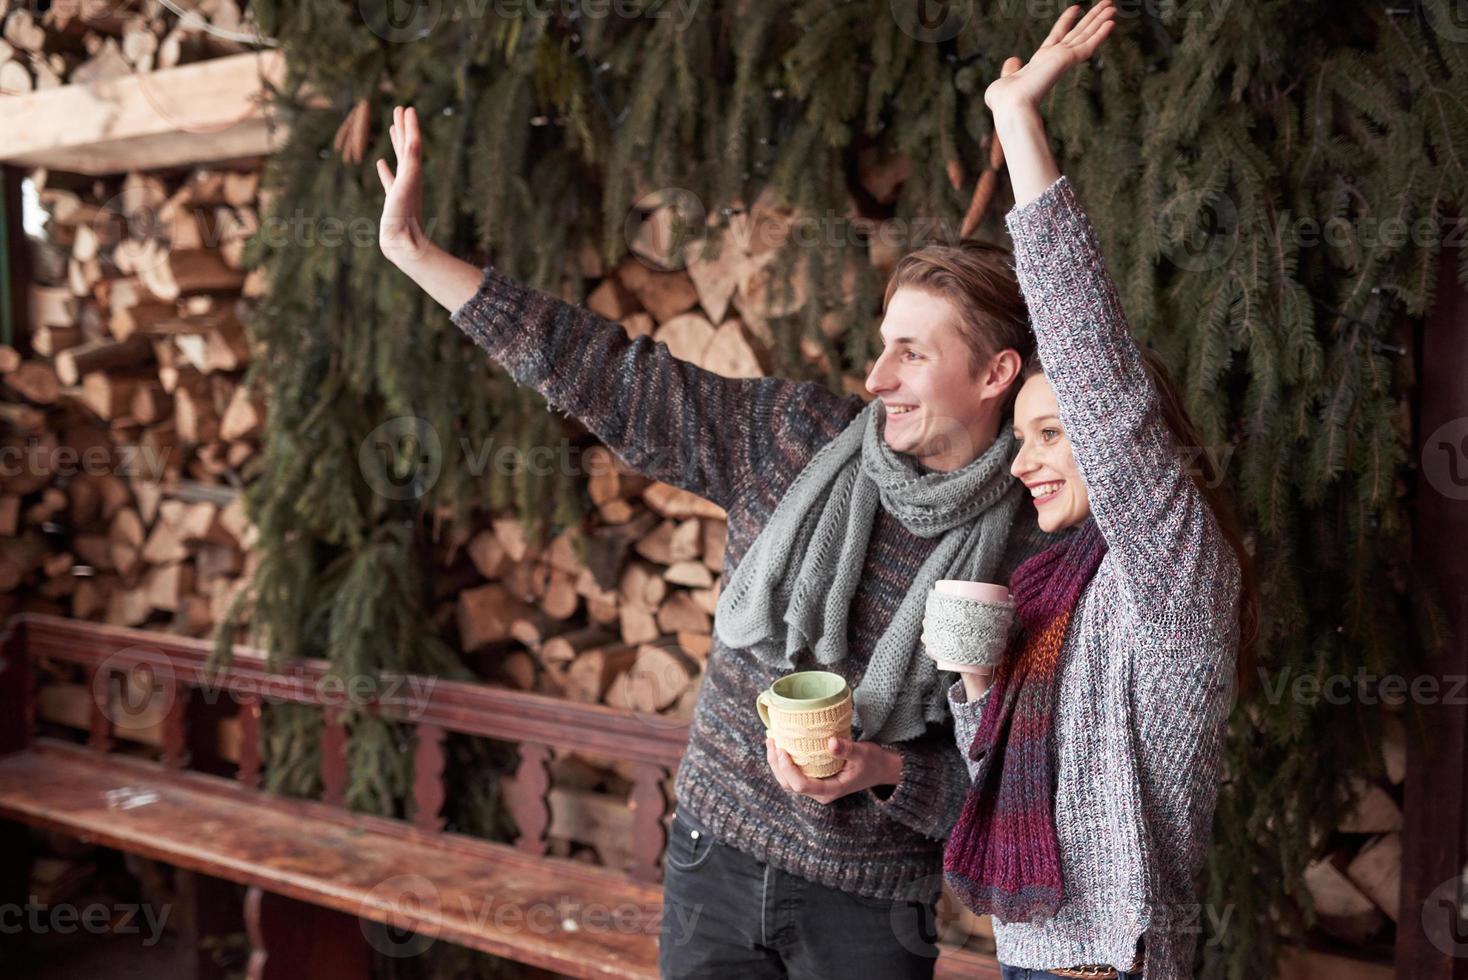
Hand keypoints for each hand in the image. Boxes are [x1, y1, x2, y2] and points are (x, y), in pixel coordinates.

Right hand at [376, 105, 429, 264]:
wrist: (404, 245)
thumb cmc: (403, 216)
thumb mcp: (406, 185)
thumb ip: (412, 163)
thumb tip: (415, 140)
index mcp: (413, 173)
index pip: (412, 143)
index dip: (409, 125)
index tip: (406, 108)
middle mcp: (409, 178)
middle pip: (407, 147)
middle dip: (403, 128)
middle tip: (399, 109)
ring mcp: (401, 188)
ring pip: (399, 160)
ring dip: (396, 144)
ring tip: (392, 130)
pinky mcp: (393, 200)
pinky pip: (389, 180)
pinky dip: (386, 170)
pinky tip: (381, 164)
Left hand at [765, 735, 902, 804]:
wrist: (880, 769)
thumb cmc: (872, 762)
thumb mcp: (862, 753)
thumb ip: (847, 749)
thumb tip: (830, 742)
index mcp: (829, 791)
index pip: (801, 785)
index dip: (788, 769)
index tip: (782, 749)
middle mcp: (820, 792)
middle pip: (789, 784)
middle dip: (776, 764)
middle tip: (772, 739)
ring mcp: (816, 787)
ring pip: (788, 780)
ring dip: (776, 762)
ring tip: (771, 739)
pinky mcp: (815, 778)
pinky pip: (794, 773)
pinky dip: (784, 761)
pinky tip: (780, 744)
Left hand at [984, 1, 1115, 116]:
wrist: (1011, 107)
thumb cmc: (1005, 100)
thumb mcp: (1005, 79)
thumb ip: (1010, 69)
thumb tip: (1012, 61)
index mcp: (1041, 61)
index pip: (1057, 36)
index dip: (1065, 21)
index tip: (1074, 8)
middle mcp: (1054, 58)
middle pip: (1078, 33)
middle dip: (1091, 18)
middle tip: (1106, 5)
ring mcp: (1062, 59)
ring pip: (1086, 36)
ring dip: (1100, 21)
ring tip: (1112, 7)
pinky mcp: (1066, 61)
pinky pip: (1087, 46)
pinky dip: (1100, 34)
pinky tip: (1111, 23)